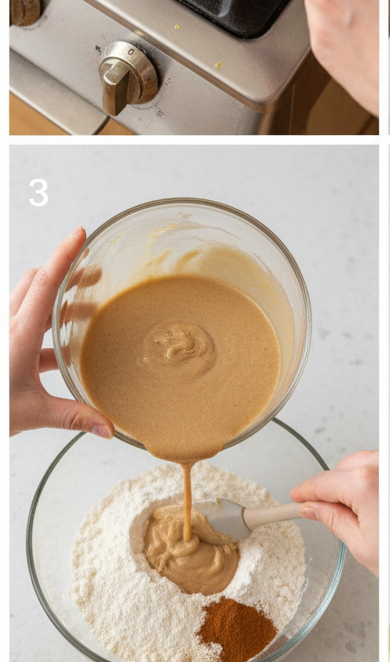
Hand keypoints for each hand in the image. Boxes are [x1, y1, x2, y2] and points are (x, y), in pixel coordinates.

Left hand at [10, 227, 113, 438]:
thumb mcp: (33, 414)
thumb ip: (74, 417)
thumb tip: (108, 427)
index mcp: (20, 334)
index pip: (46, 282)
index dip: (64, 254)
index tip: (80, 234)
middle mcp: (8, 326)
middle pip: (36, 281)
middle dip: (64, 271)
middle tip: (92, 272)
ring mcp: (2, 334)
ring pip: (28, 300)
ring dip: (55, 297)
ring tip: (83, 305)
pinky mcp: (1, 346)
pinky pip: (24, 324)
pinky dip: (44, 325)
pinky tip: (61, 346)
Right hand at [290, 450, 378, 574]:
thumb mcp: (360, 545)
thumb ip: (332, 519)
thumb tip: (313, 508)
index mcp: (365, 485)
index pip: (324, 482)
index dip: (306, 490)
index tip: (296, 496)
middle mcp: (384, 467)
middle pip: (343, 468)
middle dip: (332, 486)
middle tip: (325, 510)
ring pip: (364, 462)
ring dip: (354, 480)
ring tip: (360, 513)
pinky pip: (385, 465)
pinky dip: (374, 477)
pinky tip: (378, 503)